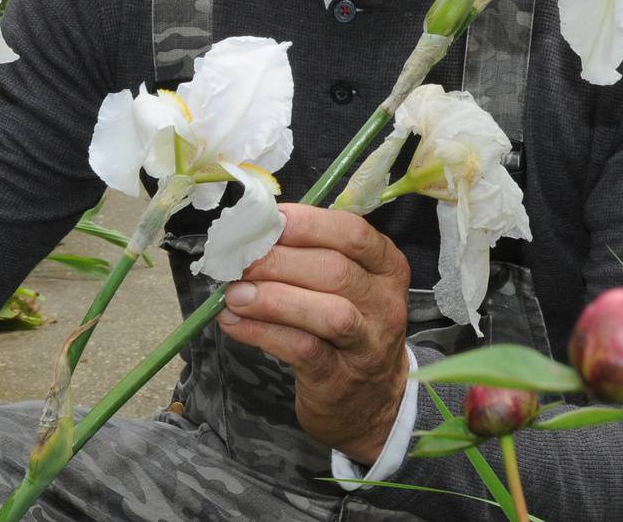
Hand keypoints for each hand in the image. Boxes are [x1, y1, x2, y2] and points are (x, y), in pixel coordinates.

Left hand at [218, 203, 410, 463]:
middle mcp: (385, 303)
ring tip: (235, 294)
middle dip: (279, 260)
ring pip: (328, 313)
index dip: (307, 223)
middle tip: (239, 259)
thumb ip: (311, 257)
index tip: (266, 220)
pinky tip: (234, 323)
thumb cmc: (349, 329)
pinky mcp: (340, 378)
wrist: (371, 402)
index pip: (353, 233)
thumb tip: (254, 235)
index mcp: (387, 267)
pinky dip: (263, 332)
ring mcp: (368, 344)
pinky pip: (303, 349)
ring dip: (273, 298)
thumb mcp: (348, 286)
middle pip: (335, 270)